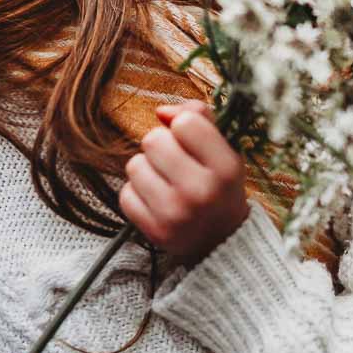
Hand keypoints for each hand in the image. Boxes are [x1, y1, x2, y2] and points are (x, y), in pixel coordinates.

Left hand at [119, 100, 249, 267]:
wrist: (223, 241)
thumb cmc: (220, 185)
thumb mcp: (225, 149)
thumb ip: (200, 117)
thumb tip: (160, 111)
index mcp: (226, 167)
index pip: (185, 123)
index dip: (184, 126)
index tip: (192, 142)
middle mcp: (202, 191)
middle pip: (153, 140)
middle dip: (162, 146)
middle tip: (176, 163)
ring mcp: (176, 213)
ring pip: (135, 165)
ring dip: (147, 168)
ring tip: (166, 181)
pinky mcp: (154, 231)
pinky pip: (125, 194)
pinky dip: (137, 193)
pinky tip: (156, 199)